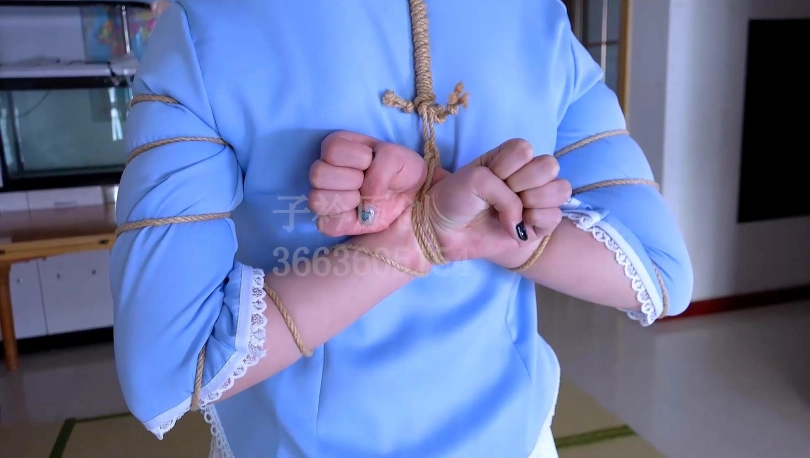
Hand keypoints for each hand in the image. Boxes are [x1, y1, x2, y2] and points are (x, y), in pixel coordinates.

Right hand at [309, 131, 426, 236]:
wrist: (418, 197)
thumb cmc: (406, 171)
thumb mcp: (399, 158)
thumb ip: (380, 170)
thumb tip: (364, 204)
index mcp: (340, 147)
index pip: (331, 149)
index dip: (355, 157)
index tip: (372, 159)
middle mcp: (328, 170)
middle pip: (318, 174)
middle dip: (351, 179)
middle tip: (367, 181)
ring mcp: (328, 197)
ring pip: (316, 200)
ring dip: (346, 199)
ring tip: (363, 199)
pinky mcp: (334, 223)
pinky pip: (325, 225)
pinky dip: (345, 221)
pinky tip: (361, 215)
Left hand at [424, 139, 570, 260]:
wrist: (443, 231)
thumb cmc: (455, 198)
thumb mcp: (476, 181)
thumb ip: (506, 194)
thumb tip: (523, 219)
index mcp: (510, 158)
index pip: (526, 149)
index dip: (508, 165)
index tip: (491, 176)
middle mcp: (526, 176)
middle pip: (550, 166)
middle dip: (524, 182)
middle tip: (501, 194)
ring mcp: (534, 200)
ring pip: (561, 190)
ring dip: (534, 200)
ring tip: (510, 211)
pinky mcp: (537, 226)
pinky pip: (555, 217)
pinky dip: (536, 221)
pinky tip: (515, 226)